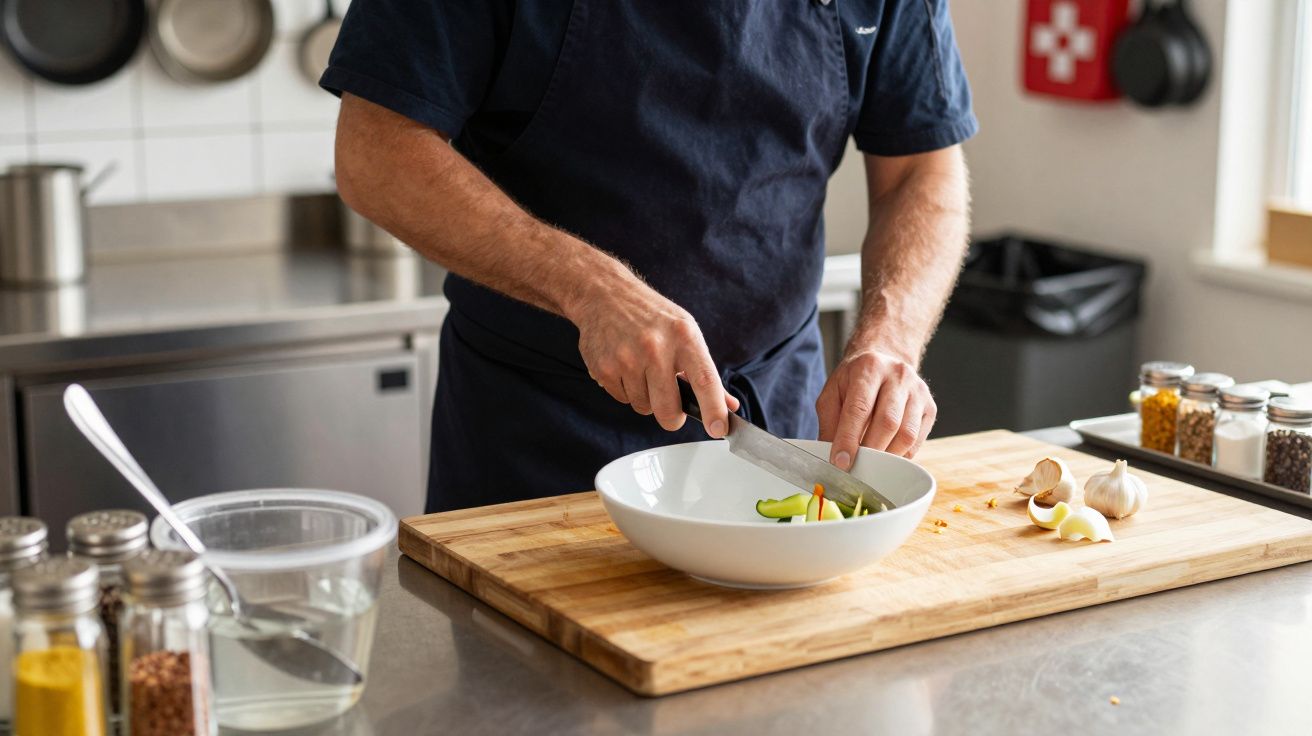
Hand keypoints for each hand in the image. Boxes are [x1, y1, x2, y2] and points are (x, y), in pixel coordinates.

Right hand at [569, 276, 738, 436]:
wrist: (606, 295)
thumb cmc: (652, 316)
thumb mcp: (687, 333)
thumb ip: (706, 373)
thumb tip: (729, 406)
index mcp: (684, 337)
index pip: (705, 382)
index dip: (714, 410)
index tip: (718, 429)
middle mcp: (655, 347)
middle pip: (668, 410)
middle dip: (671, 417)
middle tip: (671, 406)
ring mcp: (627, 358)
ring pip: (643, 407)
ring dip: (646, 398)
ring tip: (642, 370)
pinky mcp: (604, 368)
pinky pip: (622, 400)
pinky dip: (627, 390)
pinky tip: (626, 367)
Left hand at [816, 348, 935, 465]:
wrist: (884, 361)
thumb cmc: (854, 381)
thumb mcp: (833, 393)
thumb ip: (829, 422)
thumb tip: (834, 457)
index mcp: (870, 368)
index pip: (859, 408)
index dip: (849, 438)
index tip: (841, 462)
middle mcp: (898, 375)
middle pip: (888, 422)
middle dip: (870, 450)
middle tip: (856, 466)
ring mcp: (918, 391)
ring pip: (907, 434)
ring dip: (887, 455)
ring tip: (871, 463)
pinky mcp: (930, 407)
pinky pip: (917, 440)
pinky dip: (901, 454)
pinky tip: (886, 454)